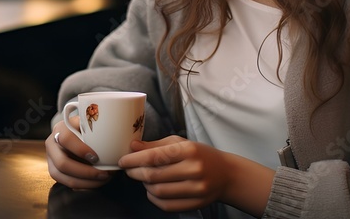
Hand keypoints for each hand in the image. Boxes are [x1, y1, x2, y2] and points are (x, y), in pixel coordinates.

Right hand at [46, 117, 114, 189]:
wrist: (74, 133)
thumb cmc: (87, 128)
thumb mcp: (90, 124)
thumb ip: (98, 129)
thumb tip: (119, 138)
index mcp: (60, 129)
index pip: (66, 139)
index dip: (80, 150)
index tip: (96, 157)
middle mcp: (52, 144)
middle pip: (62, 163)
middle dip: (85, 172)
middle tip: (104, 174)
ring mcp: (51, 159)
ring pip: (62, 177)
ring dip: (85, 182)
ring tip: (102, 180)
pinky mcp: (54, 171)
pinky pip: (65, 183)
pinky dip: (81, 186)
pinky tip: (94, 184)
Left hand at [119, 136, 233, 211]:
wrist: (226, 174)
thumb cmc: (200, 155)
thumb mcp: (181, 144)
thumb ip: (156, 145)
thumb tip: (133, 146)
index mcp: (189, 151)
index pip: (155, 156)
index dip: (134, 159)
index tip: (123, 161)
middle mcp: (194, 169)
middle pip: (153, 175)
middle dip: (135, 173)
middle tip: (129, 170)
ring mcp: (196, 189)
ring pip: (157, 191)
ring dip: (144, 185)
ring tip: (144, 178)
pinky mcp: (195, 203)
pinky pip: (166, 205)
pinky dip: (154, 198)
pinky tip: (153, 190)